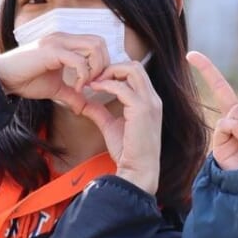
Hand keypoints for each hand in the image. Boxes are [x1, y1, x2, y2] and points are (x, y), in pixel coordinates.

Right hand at [0, 33, 112, 108]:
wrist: (3, 78)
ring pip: (93, 47)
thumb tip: (84, 107)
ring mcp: (58, 42)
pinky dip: (83, 75)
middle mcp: (63, 38)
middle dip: (103, 65)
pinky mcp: (51, 51)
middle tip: (93, 84)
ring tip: (85, 85)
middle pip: (99, 42)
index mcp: (66, 42)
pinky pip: (78, 60)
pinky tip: (76, 88)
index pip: (97, 44)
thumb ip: (71, 94)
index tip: (93, 84)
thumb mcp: (55, 88)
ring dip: (95, 69)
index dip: (101, 64)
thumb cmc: (26, 80)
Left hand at [81, 62, 162, 195]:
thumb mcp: (110, 126)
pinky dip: (106, 84)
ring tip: (93, 81)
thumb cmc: (128, 152)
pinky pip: (123, 87)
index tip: (96, 79)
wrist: (137, 171)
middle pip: (135, 66)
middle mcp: (153, 99)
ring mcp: (150, 103)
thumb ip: (99, 112)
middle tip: (93, 76)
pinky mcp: (142, 110)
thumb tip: (84, 102)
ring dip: (110, 72)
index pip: (136, 73)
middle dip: (112, 67)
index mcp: (149, 101)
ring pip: (132, 70)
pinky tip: (94, 89)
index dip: (115, 71)